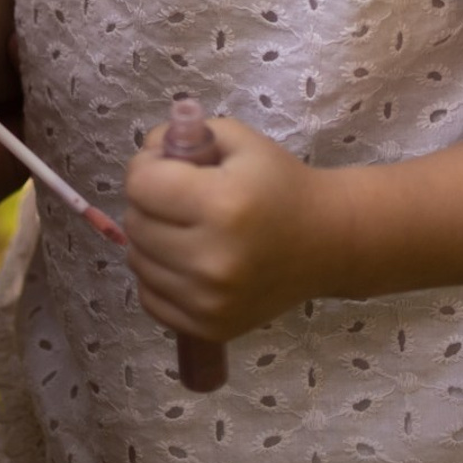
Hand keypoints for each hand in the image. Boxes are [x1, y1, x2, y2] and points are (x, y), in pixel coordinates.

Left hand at [121, 115, 354, 341]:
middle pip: (135, 223)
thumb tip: (145, 153)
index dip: (147, 167)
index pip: (140, 185)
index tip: (167, 166)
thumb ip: (181, 135)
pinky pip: (149, 298)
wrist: (328, 243)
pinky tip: (185, 260)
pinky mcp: (210, 327)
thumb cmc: (280, 185)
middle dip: (148, 202)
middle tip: (177, 197)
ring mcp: (210, 301)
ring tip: (184, 228)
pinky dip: (157, 276)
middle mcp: (213, 259)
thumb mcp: (237, 140)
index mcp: (223, 205)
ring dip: (151, 240)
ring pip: (137, 261)